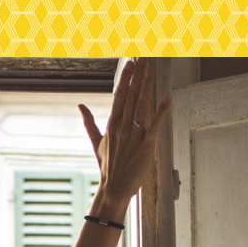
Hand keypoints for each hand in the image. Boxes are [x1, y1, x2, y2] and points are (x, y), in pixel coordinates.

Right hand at [78, 58, 170, 205]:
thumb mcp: (96, 142)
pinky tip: (167, 98)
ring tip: (151, 70)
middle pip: (130, 96)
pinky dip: (161, 111)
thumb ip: (89, 122)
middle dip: (137, 76)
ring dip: (146, 87)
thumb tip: (80, 105)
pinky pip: (155, 124)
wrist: (114, 188)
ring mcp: (134, 134)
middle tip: (142, 58)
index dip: (126, 78)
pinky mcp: (146, 144)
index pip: (119, 95)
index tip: (130, 63)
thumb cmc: (108, 166)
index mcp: (112, 124)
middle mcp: (123, 126)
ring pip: (141, 105)